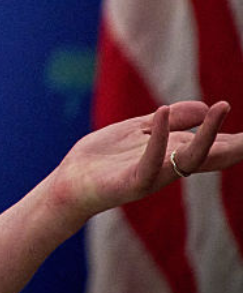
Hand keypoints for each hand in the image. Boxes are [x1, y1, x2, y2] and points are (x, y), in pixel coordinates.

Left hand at [48, 101, 242, 225]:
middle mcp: (169, 167)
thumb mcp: (138, 132)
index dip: (234, 138)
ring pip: (189, 158)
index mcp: (173, 155)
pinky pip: (150, 160)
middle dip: (236, 145)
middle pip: (211, 156)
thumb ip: (170, 123)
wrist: (68, 185)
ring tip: (220, 107)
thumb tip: (204, 107)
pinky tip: (162, 111)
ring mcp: (153, 176)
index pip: (213, 146)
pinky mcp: (132, 182)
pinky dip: (157, 136)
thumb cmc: (102, 160)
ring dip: (208, 135)